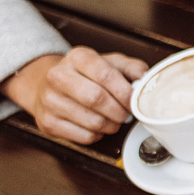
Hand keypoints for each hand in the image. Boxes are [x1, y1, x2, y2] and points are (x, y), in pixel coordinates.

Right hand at [4, 47, 147, 143]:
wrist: (47, 83)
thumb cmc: (86, 74)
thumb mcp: (111, 63)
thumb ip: (133, 68)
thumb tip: (146, 81)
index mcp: (77, 57)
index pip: (105, 75)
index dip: (125, 92)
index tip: (134, 100)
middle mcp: (58, 76)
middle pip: (96, 99)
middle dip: (119, 111)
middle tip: (126, 113)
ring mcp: (50, 100)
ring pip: (92, 121)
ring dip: (111, 125)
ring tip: (114, 119)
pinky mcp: (48, 122)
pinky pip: (84, 137)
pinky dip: (98, 135)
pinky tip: (97, 125)